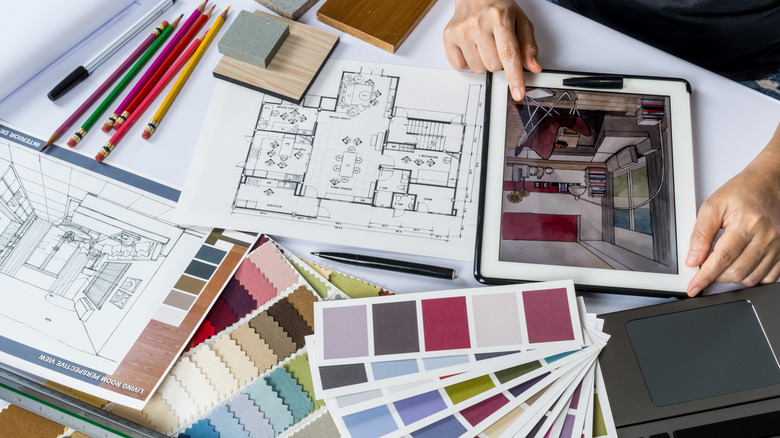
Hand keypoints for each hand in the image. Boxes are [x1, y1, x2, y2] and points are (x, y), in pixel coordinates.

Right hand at [444, 0, 541, 100]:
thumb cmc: (498, 8)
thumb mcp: (520, 22)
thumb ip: (528, 45)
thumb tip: (533, 67)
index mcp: (499, 17)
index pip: (508, 54)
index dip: (514, 76)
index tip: (517, 92)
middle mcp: (477, 23)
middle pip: (493, 65)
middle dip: (499, 62)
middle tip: (497, 46)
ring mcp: (461, 30)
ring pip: (477, 68)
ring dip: (484, 62)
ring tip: (484, 45)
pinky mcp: (448, 36)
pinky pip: (460, 65)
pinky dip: (468, 61)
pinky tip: (471, 47)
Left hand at [686, 123, 779, 295]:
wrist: (770, 183)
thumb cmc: (743, 191)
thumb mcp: (713, 206)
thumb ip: (700, 233)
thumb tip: (693, 259)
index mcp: (747, 223)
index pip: (722, 258)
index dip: (705, 276)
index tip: (694, 287)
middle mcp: (767, 236)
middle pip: (738, 272)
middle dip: (716, 277)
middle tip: (705, 270)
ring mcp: (778, 245)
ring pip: (752, 278)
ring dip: (732, 278)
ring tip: (721, 267)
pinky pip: (768, 277)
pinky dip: (751, 277)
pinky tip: (740, 267)